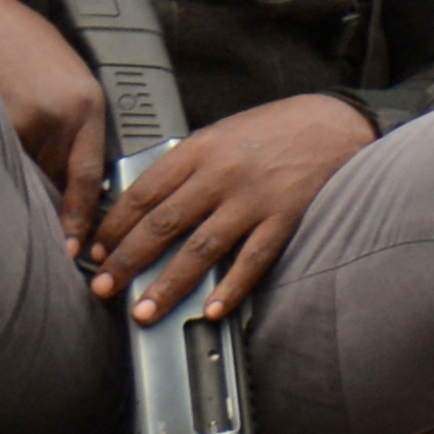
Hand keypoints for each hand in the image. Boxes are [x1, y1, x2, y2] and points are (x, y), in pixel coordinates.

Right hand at [0, 0, 115, 259]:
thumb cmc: (12, 41)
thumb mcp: (57, 77)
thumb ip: (68, 121)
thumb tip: (64, 173)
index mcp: (87, 104)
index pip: (87, 177)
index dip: (79, 218)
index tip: (73, 248)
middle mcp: (63, 117)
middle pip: (55, 182)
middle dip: (39, 198)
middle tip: (25, 213)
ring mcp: (28, 123)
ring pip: (22, 175)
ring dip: (11, 177)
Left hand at [90, 95, 378, 326]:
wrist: (335, 123)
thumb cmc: (277, 129)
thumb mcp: (221, 134)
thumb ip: (187, 166)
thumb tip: (148, 206)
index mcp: (200, 149)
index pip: (144, 192)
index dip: (115, 226)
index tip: (98, 250)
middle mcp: (222, 174)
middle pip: (163, 224)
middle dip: (128, 260)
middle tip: (105, 287)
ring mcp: (253, 199)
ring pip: (200, 249)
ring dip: (168, 284)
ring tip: (145, 310)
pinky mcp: (284, 219)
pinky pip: (252, 260)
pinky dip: (231, 288)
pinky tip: (212, 309)